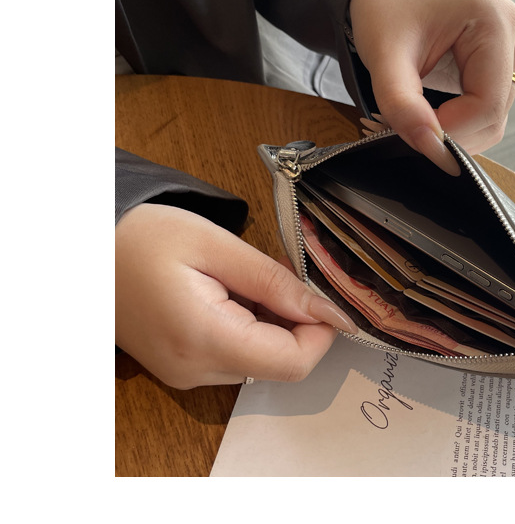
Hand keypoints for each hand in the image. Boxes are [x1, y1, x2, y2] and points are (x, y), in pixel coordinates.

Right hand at [115, 203, 356, 388]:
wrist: (89, 250)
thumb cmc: (144, 237)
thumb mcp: (217, 246)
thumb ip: (276, 283)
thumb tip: (329, 312)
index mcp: (204, 339)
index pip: (292, 363)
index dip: (320, 332)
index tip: (319, 294)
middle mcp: (195, 369)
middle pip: (279, 364)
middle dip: (296, 321)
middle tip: (276, 274)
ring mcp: (186, 374)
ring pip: (260, 362)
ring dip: (272, 324)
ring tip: (242, 280)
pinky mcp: (182, 369)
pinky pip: (236, 359)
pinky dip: (250, 329)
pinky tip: (229, 294)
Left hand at [349, 0, 514, 174]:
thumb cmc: (383, 11)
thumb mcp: (384, 56)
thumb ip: (402, 104)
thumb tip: (430, 146)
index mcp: (494, 21)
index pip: (488, 104)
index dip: (453, 130)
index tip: (414, 133)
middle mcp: (512, 32)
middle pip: (495, 114)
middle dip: (452, 133)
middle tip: (409, 128)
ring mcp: (510, 48)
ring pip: (493, 117)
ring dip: (456, 131)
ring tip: (418, 117)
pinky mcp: (499, 61)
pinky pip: (487, 109)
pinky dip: (460, 121)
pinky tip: (433, 112)